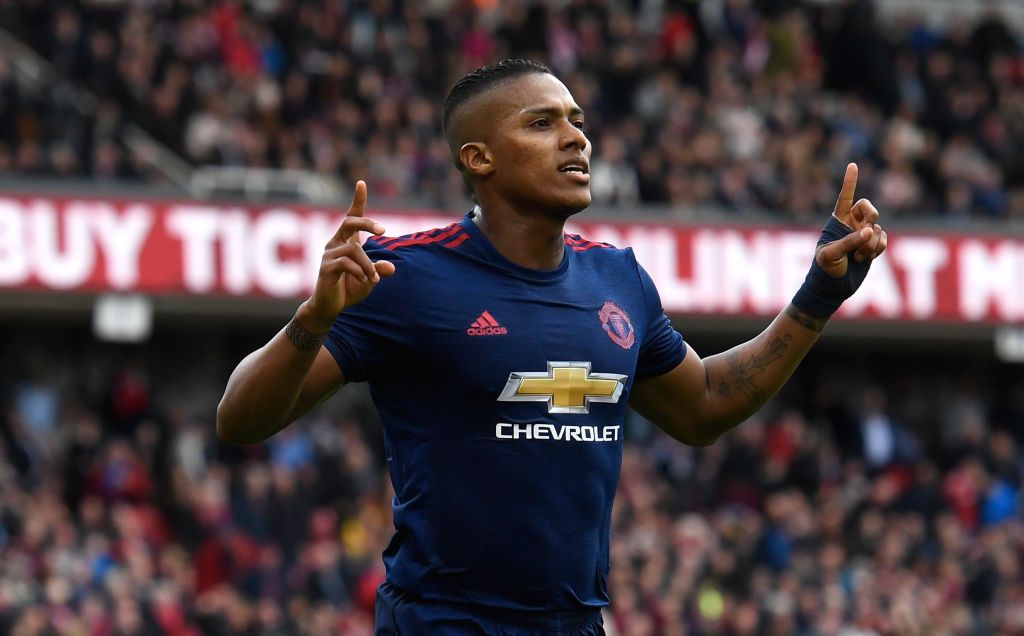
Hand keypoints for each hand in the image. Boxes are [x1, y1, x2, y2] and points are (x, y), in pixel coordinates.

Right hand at [299, 181, 396, 330]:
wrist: (329, 307)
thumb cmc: (349, 289)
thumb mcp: (370, 278)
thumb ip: (379, 270)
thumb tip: (392, 267)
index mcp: (346, 242)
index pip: (352, 217)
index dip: (357, 200)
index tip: (361, 183)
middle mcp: (335, 243)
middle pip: (349, 222)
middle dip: (366, 222)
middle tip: (383, 230)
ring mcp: (328, 255)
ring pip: (354, 250)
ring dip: (368, 265)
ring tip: (374, 279)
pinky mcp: (325, 268)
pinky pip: (345, 263)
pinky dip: (360, 272)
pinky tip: (366, 281)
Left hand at [816, 163, 887, 276]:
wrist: (832, 287)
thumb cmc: (824, 269)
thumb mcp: (831, 255)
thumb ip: (849, 242)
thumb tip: (870, 231)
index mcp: (837, 221)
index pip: (845, 197)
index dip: (850, 182)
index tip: (852, 165)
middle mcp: (852, 224)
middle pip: (869, 209)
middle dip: (871, 217)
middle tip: (866, 231)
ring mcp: (864, 235)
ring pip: (878, 229)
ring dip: (871, 243)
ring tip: (858, 258)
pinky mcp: (873, 246)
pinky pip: (884, 240)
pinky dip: (878, 249)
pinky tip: (866, 258)